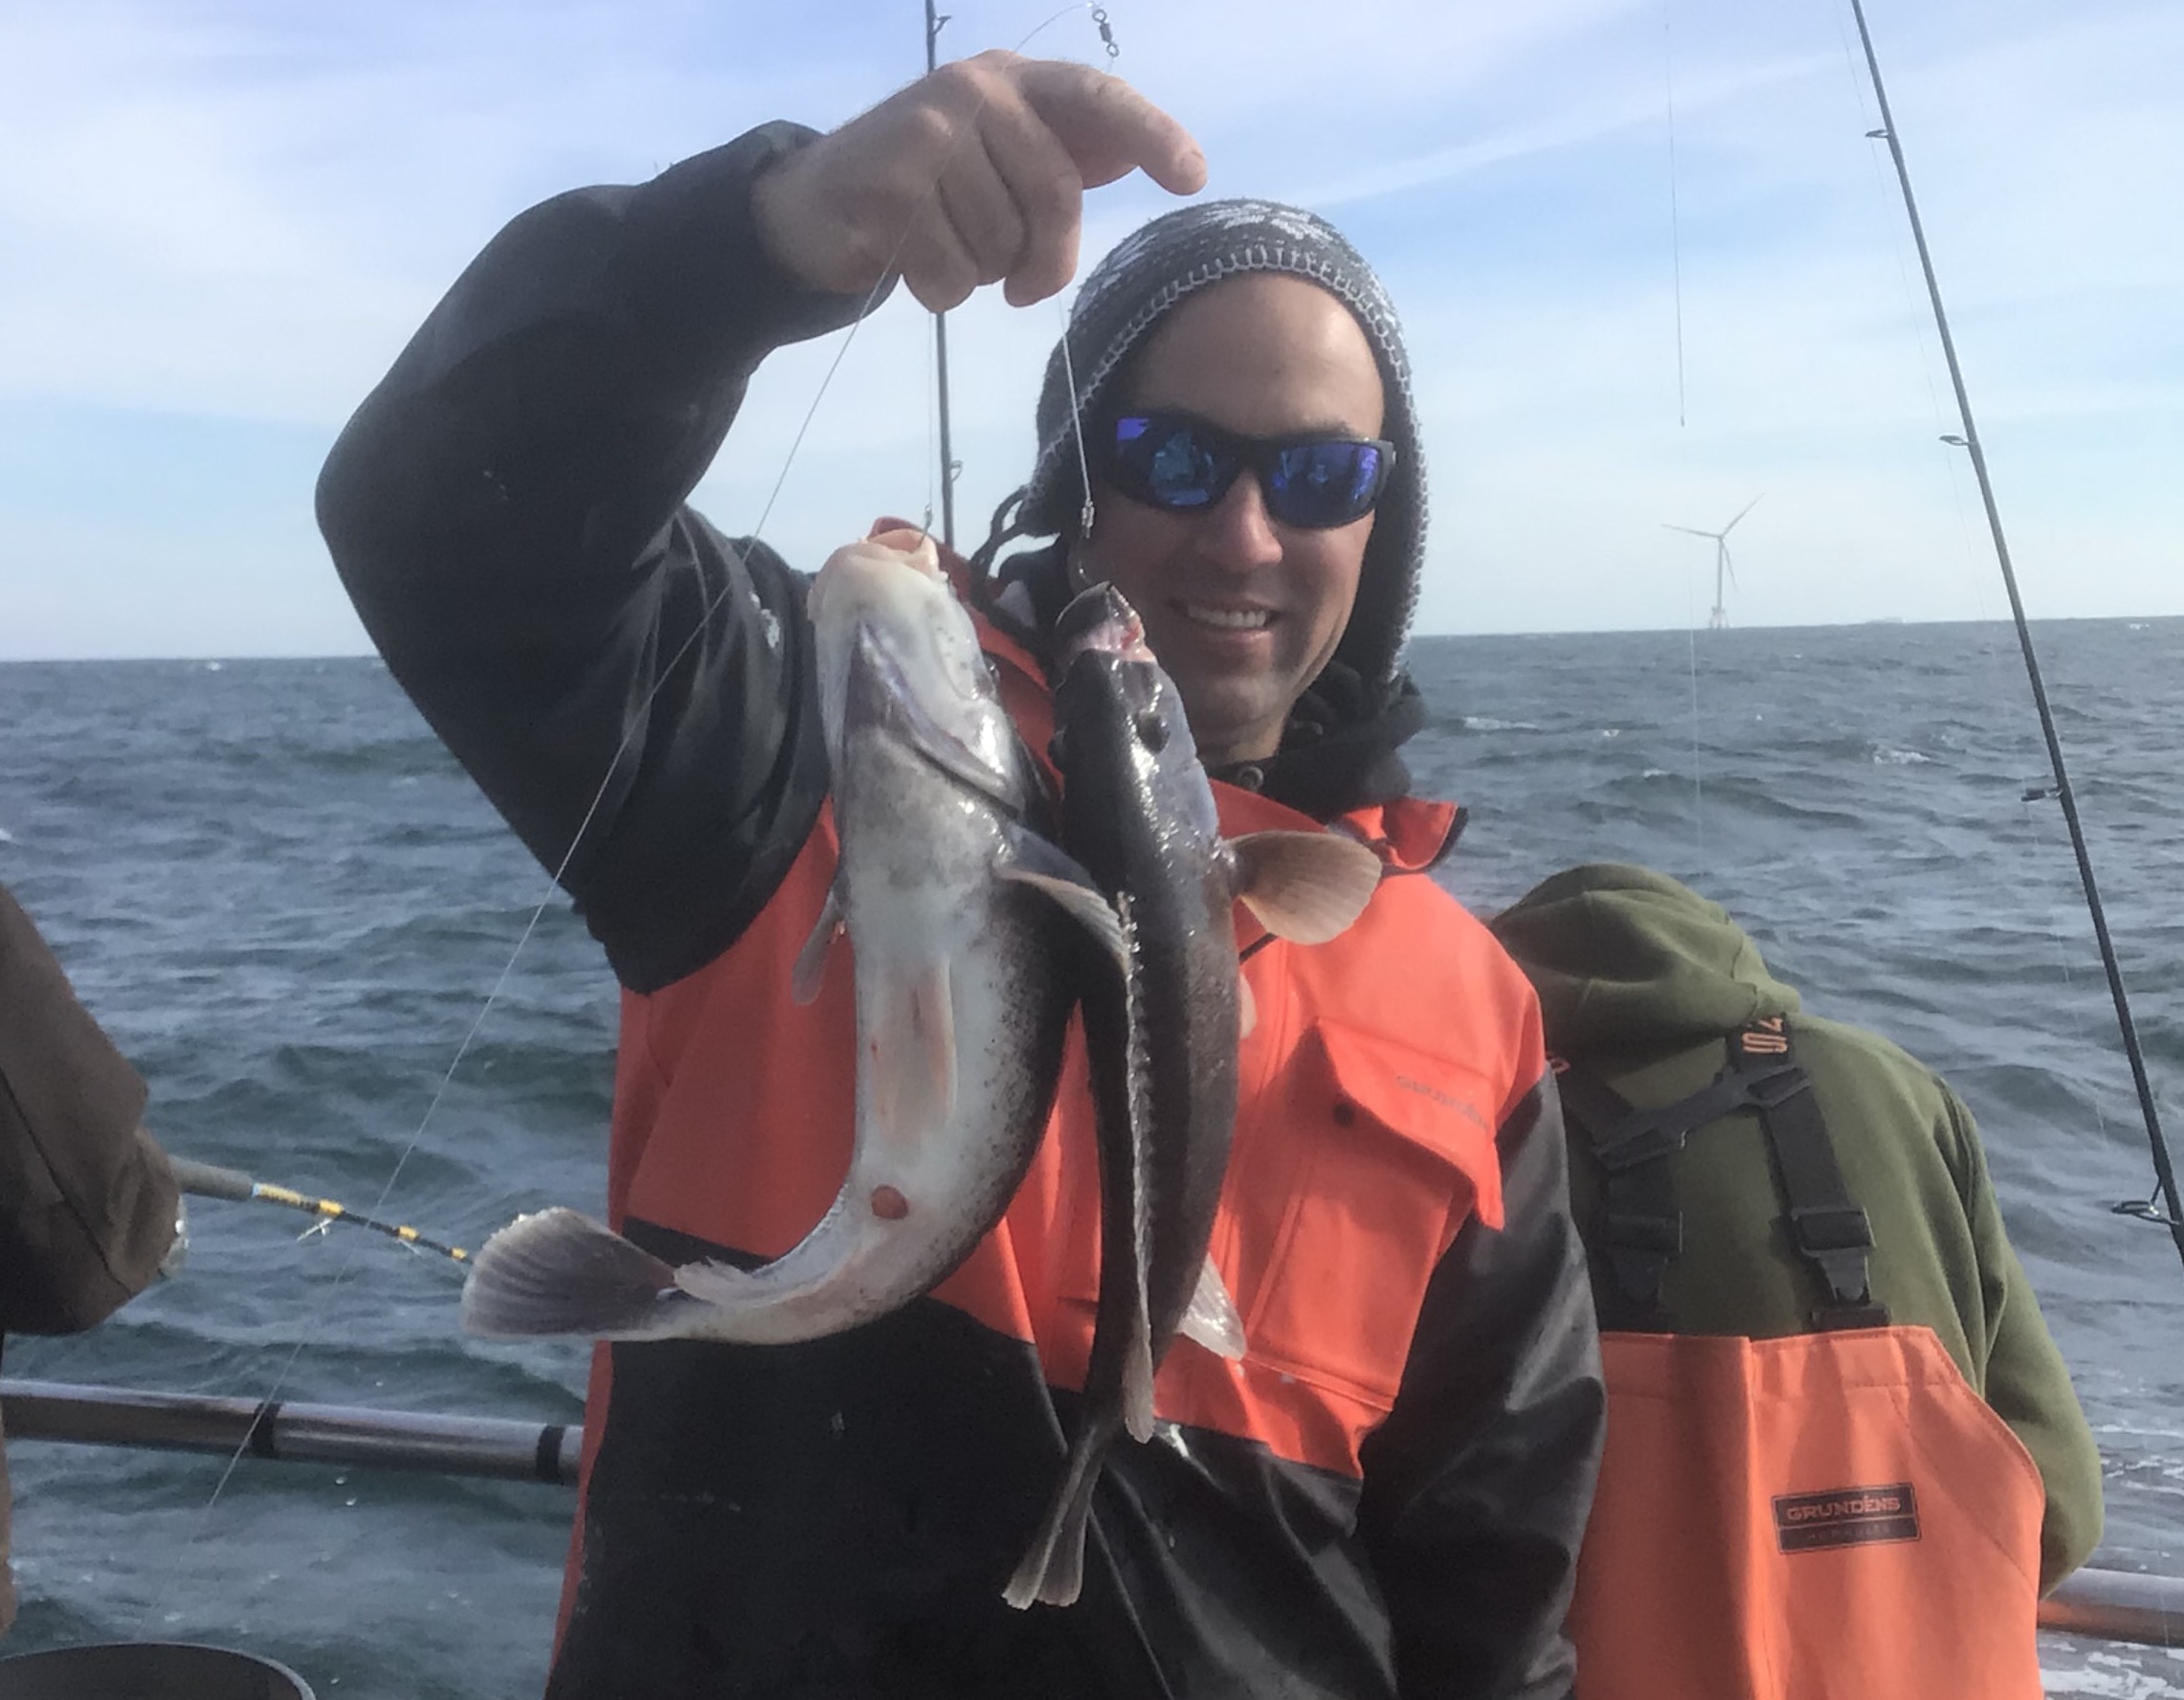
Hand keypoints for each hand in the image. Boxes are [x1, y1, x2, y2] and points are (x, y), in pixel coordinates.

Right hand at [751, 51, 1205, 311]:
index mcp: (1010, 81)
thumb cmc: (923, 186)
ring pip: (1002, 245)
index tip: (1192, 176)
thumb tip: (1130, 153)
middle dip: (1048, 261)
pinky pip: (954, 274)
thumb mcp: (994, 156)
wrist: (813, 203)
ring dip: (983, 276)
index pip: (1095, 97)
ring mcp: (927, 135)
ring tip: (946, 251)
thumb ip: (1057, 152)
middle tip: (1025, 289)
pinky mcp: (889, 189)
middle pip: (1056, 195)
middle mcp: (972, 91)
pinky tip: (912, 265)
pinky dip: (942, 293)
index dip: (1151, 132)